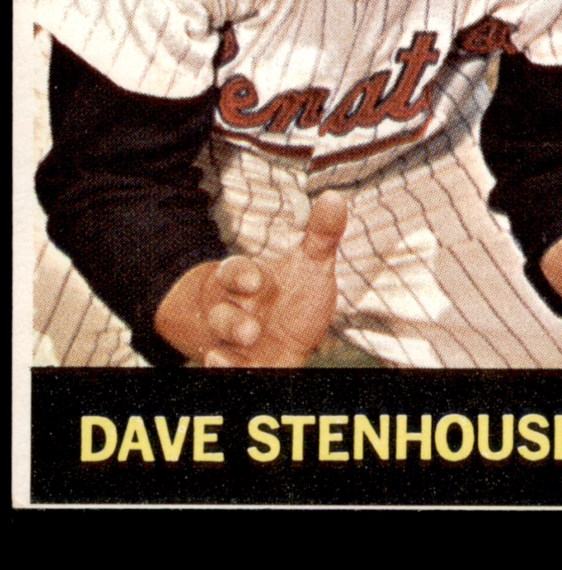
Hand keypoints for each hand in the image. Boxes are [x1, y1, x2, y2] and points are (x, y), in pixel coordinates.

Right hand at [154, 190, 347, 366]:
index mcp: (245, 281)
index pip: (233, 272)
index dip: (240, 275)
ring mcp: (231, 344)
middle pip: (221, 315)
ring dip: (226, 353)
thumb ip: (320, 237)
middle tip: (251, 331)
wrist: (277, 335)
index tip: (255, 281)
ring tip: (233, 358)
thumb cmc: (291, 295)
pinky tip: (226, 370)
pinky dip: (224, 372)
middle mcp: (231, 312)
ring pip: (219, 345)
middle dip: (232, 323)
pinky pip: (224, 371)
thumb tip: (334, 198)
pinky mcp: (239, 369)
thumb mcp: (310, 267)